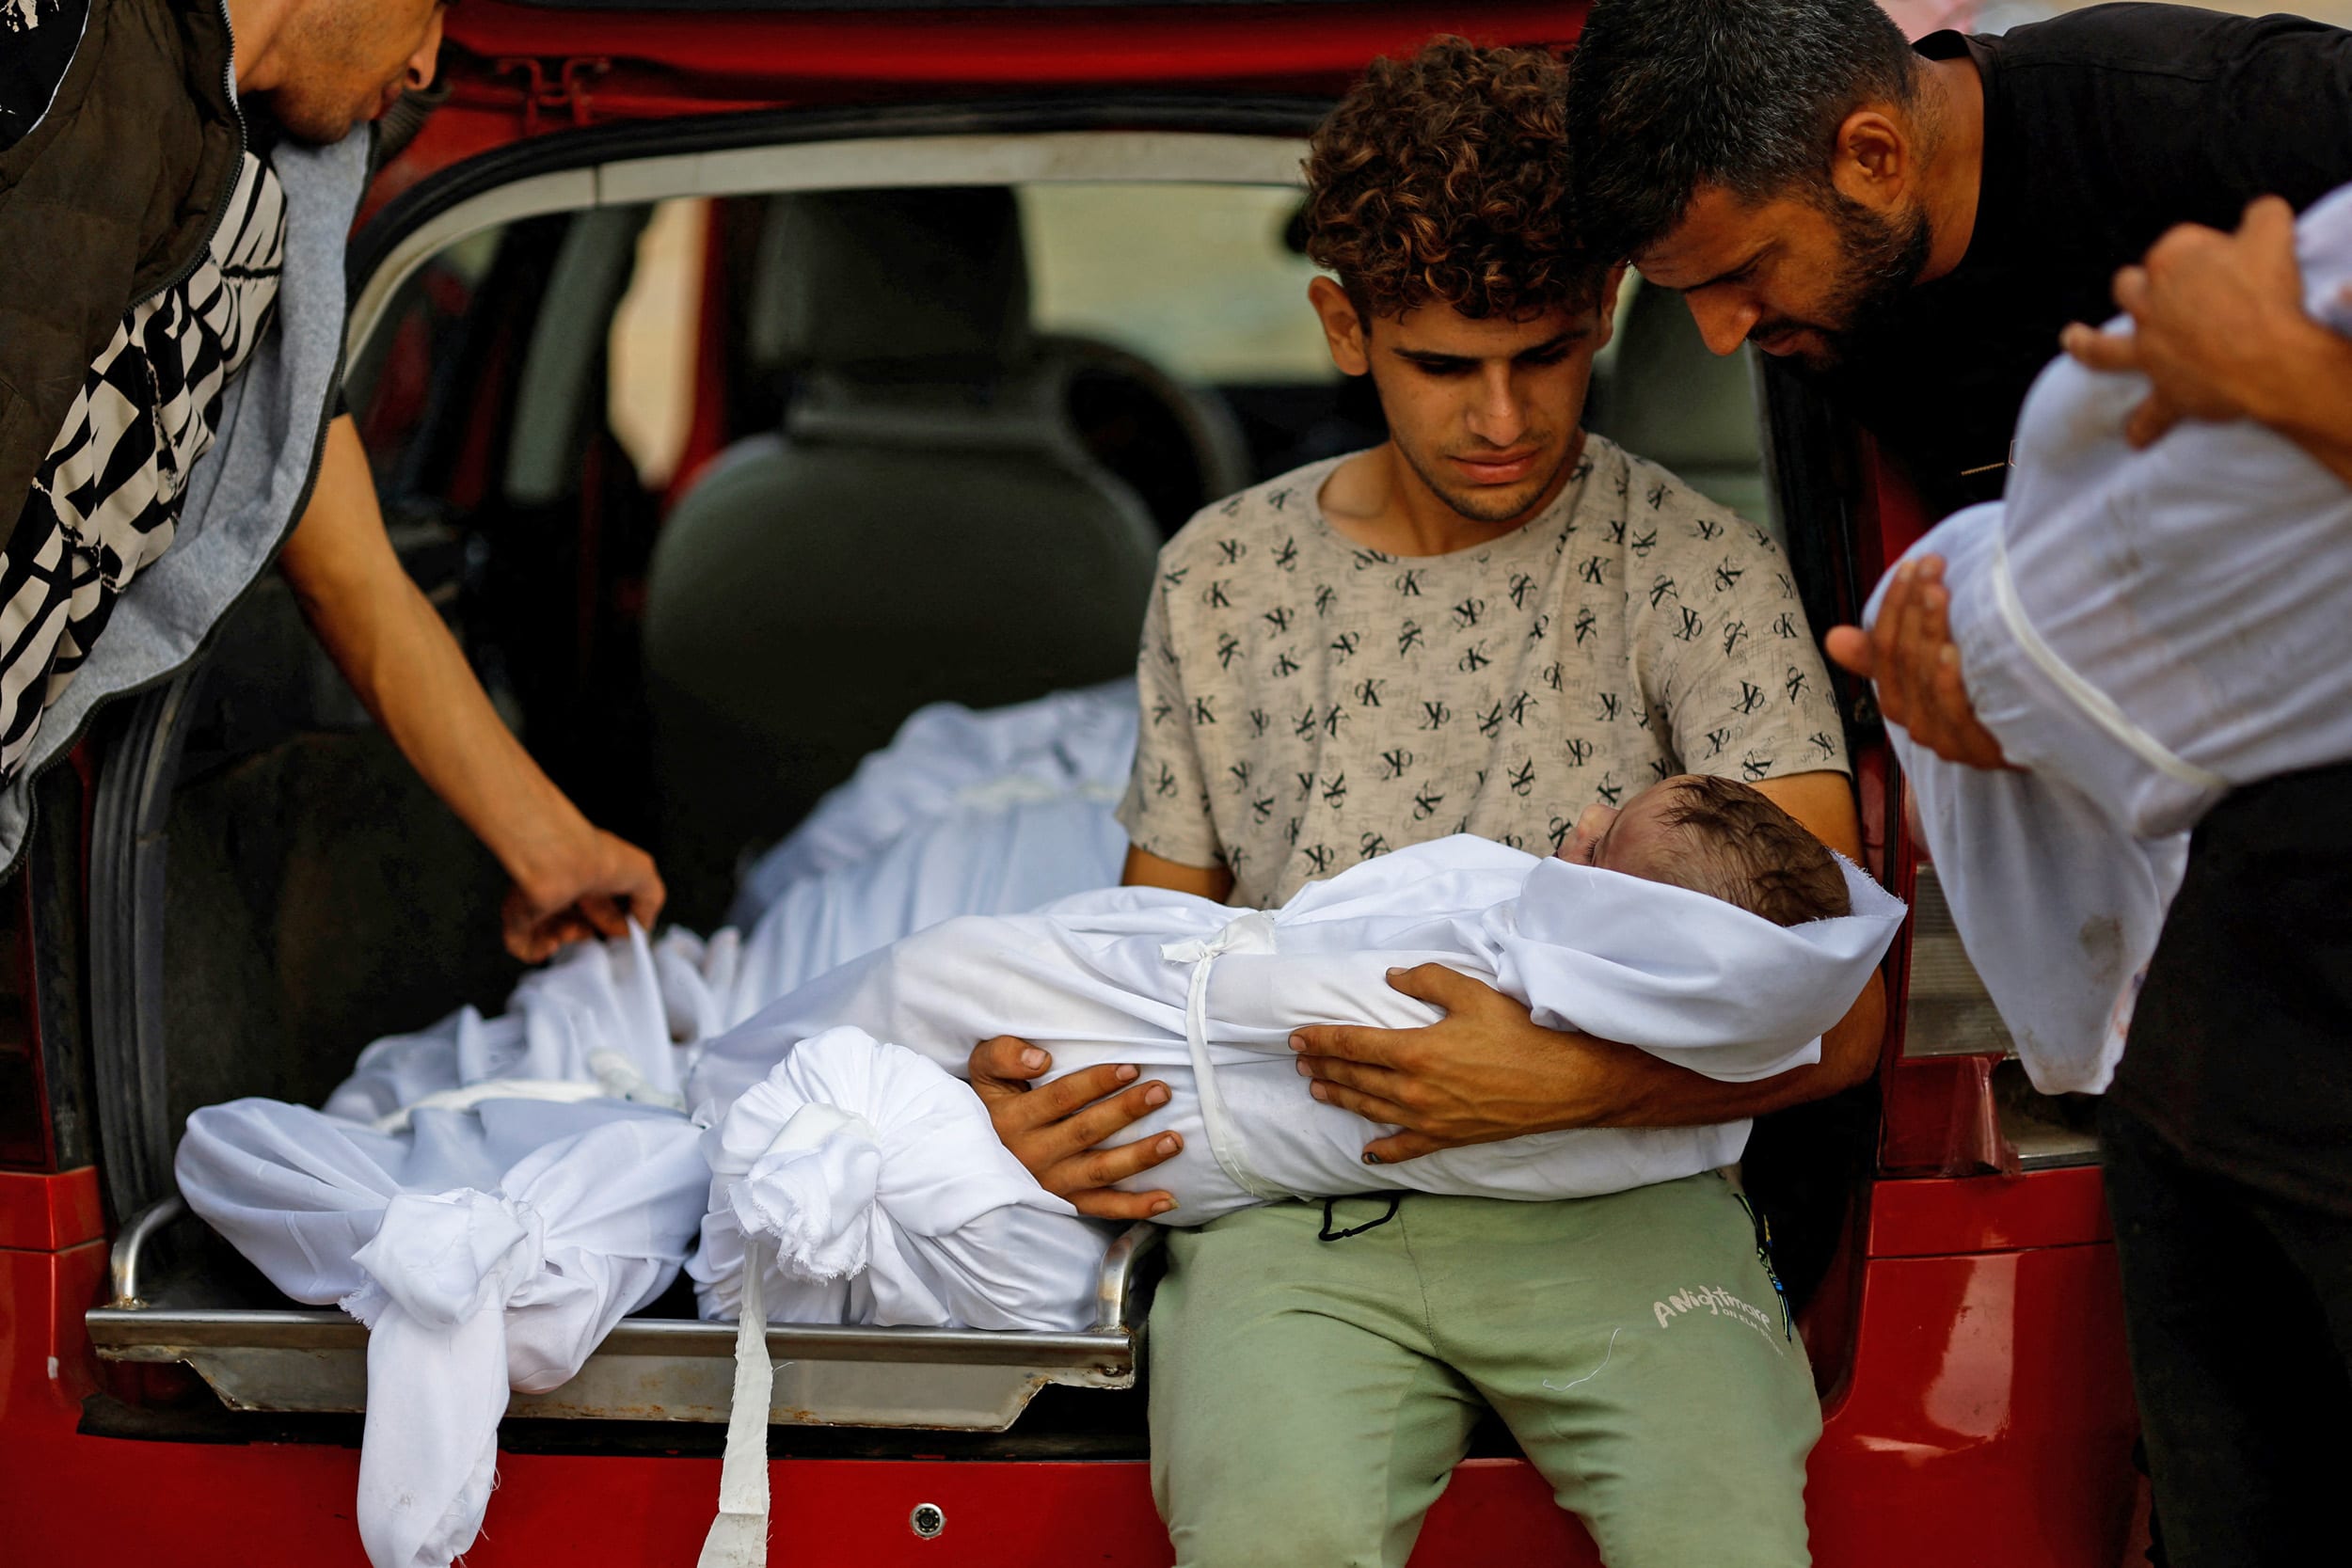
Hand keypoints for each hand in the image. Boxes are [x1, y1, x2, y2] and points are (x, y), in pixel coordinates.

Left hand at [501, 826, 665, 961]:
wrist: (562, 864)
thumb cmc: (600, 861)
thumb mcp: (644, 875)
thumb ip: (650, 901)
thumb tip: (642, 925)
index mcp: (590, 875)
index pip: (600, 904)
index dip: (613, 921)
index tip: (622, 933)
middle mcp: (563, 887)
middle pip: (576, 920)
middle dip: (591, 930)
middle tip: (600, 933)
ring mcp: (539, 902)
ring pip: (553, 934)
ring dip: (569, 938)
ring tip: (574, 929)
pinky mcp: (518, 918)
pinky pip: (524, 946)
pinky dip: (539, 951)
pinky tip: (554, 940)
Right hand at [966, 1035, 1181, 1220]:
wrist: (966, 1157)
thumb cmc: (987, 1105)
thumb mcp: (982, 1073)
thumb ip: (1003, 1055)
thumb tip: (1041, 1059)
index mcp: (1013, 1119)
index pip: (1061, 1098)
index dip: (1096, 1082)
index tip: (1130, 1068)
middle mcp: (1033, 1154)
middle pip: (1086, 1131)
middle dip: (1126, 1111)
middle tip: (1161, 1092)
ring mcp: (1051, 1183)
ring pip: (1100, 1171)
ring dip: (1139, 1157)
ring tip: (1174, 1140)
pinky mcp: (1064, 1203)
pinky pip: (1102, 1208)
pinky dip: (1135, 1207)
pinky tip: (1167, 1199)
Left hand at [1290, 965, 1612, 1163]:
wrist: (1564, 1083)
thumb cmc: (1520, 1034)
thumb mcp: (1472, 993)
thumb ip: (1427, 980)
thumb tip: (1392, 976)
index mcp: (1414, 1050)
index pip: (1351, 1045)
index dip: (1320, 1040)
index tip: (1297, 1038)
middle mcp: (1413, 1090)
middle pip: (1354, 1078)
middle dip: (1323, 1068)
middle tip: (1301, 1061)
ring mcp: (1428, 1119)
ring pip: (1370, 1109)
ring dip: (1339, 1099)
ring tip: (1317, 1090)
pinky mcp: (1448, 1138)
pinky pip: (1405, 1149)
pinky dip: (1382, 1151)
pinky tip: (1366, 1152)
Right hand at [1824, 556, 2013, 770]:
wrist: (2046, 734)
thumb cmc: (1985, 694)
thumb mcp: (1930, 669)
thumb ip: (1883, 655)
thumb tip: (1833, 638)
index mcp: (1898, 701)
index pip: (1883, 649)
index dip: (1893, 606)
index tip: (1912, 567)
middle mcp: (1916, 722)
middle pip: (1903, 660)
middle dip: (1913, 608)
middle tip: (1931, 567)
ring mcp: (1945, 740)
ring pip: (1924, 680)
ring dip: (1930, 632)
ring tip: (1940, 593)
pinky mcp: (1978, 752)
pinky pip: (1953, 713)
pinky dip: (1948, 680)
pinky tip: (1952, 651)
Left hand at [2060, 196, 2312, 446]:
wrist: (2270, 356)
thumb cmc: (2270, 292)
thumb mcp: (2272, 233)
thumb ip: (2261, 217)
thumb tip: (2259, 214)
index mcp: (2171, 260)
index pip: (2177, 245)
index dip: (2204, 252)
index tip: (2228, 261)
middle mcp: (2149, 305)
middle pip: (2130, 287)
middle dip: (2139, 286)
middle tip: (2159, 292)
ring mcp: (2151, 349)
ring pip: (2105, 345)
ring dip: (2086, 344)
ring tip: (2071, 340)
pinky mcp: (2165, 390)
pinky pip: (2150, 413)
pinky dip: (2144, 427)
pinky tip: (2134, 439)